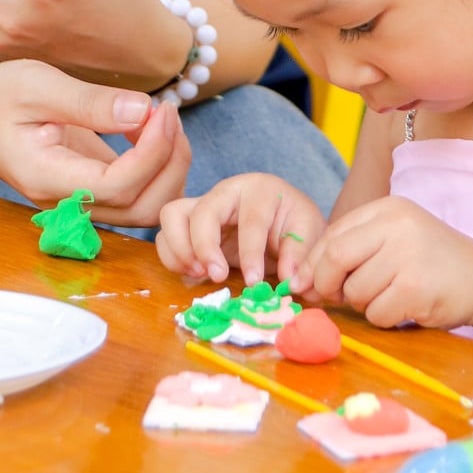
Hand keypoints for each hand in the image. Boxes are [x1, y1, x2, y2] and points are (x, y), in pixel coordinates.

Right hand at [0, 61, 191, 219]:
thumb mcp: (37, 85)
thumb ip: (90, 103)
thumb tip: (142, 112)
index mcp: (48, 179)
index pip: (118, 185)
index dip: (152, 152)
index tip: (159, 110)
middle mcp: (67, 204)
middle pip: (142, 210)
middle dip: (170, 164)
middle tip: (166, 113)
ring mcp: (81, 204)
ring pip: (146, 209)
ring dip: (168, 168)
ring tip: (161, 121)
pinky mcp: (93, 193)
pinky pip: (139, 194)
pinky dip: (158, 167)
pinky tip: (150, 129)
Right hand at [157, 174, 324, 287]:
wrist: (279, 218)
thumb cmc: (292, 221)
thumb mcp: (307, 231)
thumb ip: (300, 254)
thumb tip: (289, 281)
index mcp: (259, 190)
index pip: (250, 219)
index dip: (250, 253)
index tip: (254, 282)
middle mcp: (225, 192)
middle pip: (202, 210)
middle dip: (205, 247)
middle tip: (216, 276)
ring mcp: (202, 204)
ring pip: (172, 215)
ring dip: (180, 249)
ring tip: (200, 274)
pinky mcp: (188, 223)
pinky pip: (165, 234)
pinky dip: (172, 257)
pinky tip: (193, 273)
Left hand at [304, 197, 472, 329]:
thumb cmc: (432, 262)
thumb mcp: (394, 239)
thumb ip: (352, 250)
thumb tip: (300, 281)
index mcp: (387, 209)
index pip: (332, 234)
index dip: (314, 264)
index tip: (311, 284)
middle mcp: (397, 226)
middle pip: (335, 258)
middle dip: (328, 284)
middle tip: (337, 297)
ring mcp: (408, 256)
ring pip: (355, 291)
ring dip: (363, 305)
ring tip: (388, 297)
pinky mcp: (416, 289)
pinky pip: (377, 313)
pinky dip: (383, 318)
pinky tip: (404, 308)